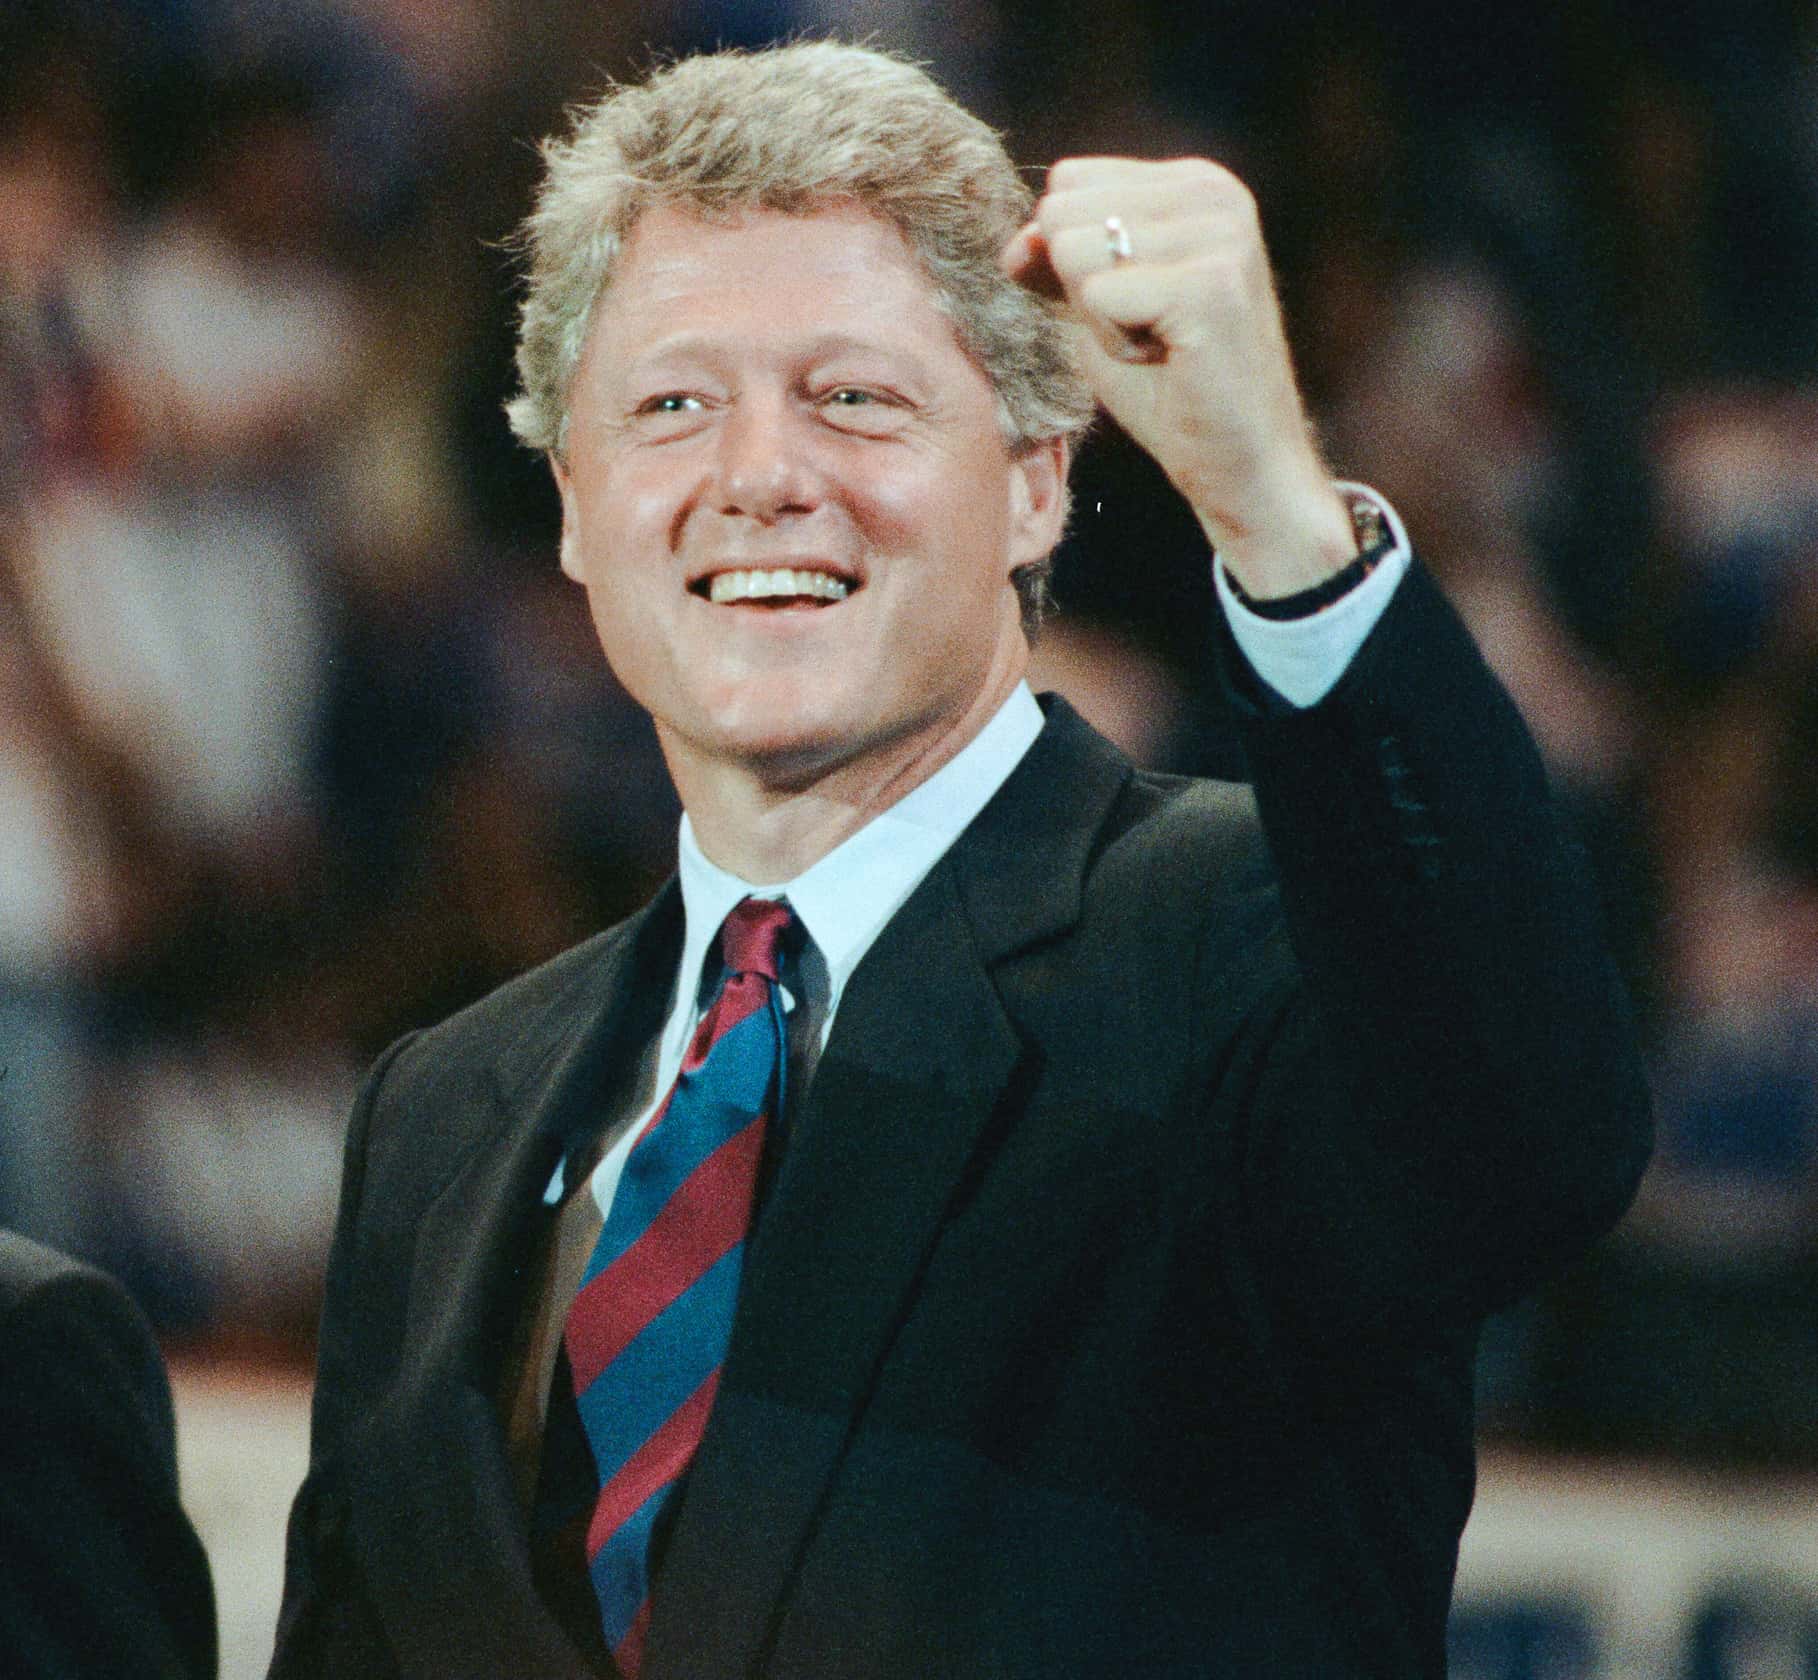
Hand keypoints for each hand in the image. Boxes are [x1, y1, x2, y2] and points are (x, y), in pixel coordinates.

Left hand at [1002, 157, 1355, 595]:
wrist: (1238, 464)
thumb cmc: (1170, 389)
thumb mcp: (1099, 309)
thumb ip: (1057, 259)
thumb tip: (1016, 240)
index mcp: (1194, 183)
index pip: (1067, 183)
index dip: (1072, 261)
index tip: (1135, 307)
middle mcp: (1214, 193)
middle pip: (1063, 213)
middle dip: (1083, 290)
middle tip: (1147, 332)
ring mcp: (1219, 234)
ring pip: (1074, 253)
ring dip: (1101, 320)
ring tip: (1159, 346)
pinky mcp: (1211, 285)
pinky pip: (1096, 297)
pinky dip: (1114, 345)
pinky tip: (1167, 360)